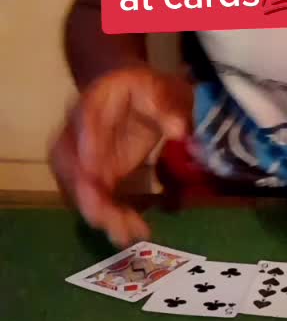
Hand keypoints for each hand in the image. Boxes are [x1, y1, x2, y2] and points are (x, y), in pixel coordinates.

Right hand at [49, 66, 191, 246]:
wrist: (120, 91)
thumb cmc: (139, 88)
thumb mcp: (157, 86)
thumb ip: (166, 105)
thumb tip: (179, 131)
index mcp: (92, 103)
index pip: (83, 122)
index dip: (87, 148)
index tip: (97, 174)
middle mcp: (76, 133)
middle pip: (72, 166)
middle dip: (90, 197)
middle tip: (114, 221)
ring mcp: (79, 158)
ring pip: (80, 190)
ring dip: (102, 214)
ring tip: (130, 233)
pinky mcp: (92, 177)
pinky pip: (95, 199)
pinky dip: (111, 216)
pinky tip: (133, 230)